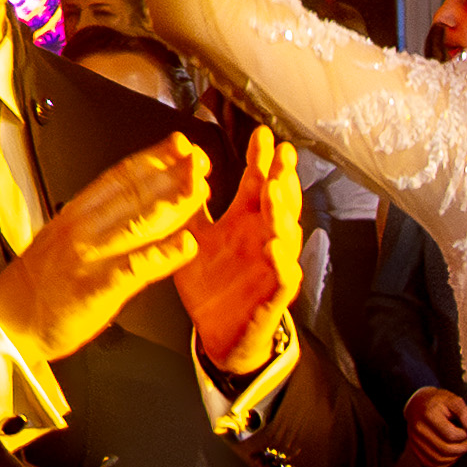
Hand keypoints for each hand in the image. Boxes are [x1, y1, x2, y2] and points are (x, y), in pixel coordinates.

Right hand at [0, 139, 213, 362]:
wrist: (8, 321)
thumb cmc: (40, 284)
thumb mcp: (67, 238)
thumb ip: (102, 220)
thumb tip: (141, 202)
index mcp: (76, 214)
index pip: (119, 176)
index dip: (154, 158)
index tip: (181, 146)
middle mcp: (83, 228)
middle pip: (133, 193)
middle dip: (172, 174)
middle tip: (201, 162)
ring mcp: (90, 256)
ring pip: (137, 222)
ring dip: (174, 204)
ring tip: (201, 190)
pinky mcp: (96, 287)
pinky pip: (134, 267)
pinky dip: (163, 255)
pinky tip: (187, 246)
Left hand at [171, 126, 305, 376]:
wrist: (219, 330)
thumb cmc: (212, 282)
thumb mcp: (193, 236)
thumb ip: (190, 204)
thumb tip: (181, 165)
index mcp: (246, 219)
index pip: (258, 182)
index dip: (262, 159)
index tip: (260, 136)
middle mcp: (264, 236)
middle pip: (280, 200)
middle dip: (282, 176)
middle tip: (281, 154)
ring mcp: (272, 263)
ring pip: (286, 232)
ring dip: (282, 211)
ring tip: (274, 190)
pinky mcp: (273, 293)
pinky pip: (283, 275)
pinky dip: (282, 262)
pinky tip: (275, 246)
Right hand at [401, 387, 466, 466]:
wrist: (417, 404)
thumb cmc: (438, 402)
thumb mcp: (453, 399)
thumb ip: (464, 412)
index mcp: (429, 414)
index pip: (451, 435)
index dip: (464, 435)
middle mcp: (419, 429)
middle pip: (445, 449)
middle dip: (462, 448)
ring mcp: (414, 440)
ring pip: (438, 460)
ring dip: (454, 457)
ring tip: (461, 448)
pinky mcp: (414, 448)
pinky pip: (430, 464)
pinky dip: (444, 463)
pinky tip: (452, 455)